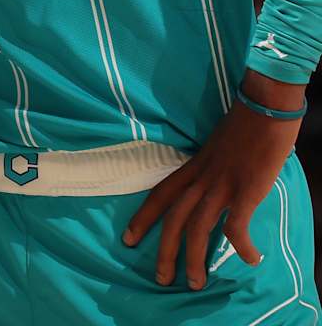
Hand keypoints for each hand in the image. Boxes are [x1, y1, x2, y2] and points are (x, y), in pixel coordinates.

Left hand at [124, 76, 303, 289]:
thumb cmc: (244, 125)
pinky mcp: (245, 190)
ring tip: (195, 283)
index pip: (158, 195)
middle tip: (160, 279)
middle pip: (172, 219)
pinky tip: (250, 259)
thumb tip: (214, 184)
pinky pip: (236, 226)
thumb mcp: (216, 147)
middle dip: (163, 252)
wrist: (263, 107)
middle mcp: (200, 178)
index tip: (127, 239)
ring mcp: (221, 185)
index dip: (141, 218)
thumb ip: (211, 167)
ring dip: (194, 259)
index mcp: (192, 167)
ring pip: (196, 228)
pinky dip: (241, 246)